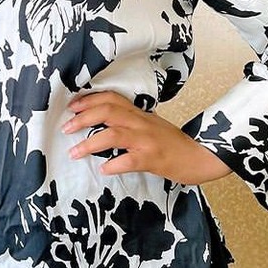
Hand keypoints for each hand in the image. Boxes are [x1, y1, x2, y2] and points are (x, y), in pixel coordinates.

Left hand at [62, 90, 231, 184]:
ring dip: (90, 143)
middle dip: (83, 118)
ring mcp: (147, 141)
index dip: (89, 100)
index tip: (71, 107)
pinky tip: (104, 169)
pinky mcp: (153, 159)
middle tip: (65, 127)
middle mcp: (141, 123)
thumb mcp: (151, 126)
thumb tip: (102, 122)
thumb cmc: (173, 144)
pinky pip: (130, 160)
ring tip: (74, 152)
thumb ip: (130, 122)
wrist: (201, 156)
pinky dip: (114, 164)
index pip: (111, 99)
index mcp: (139, 114)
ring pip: (114, 134)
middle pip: (108, 111)